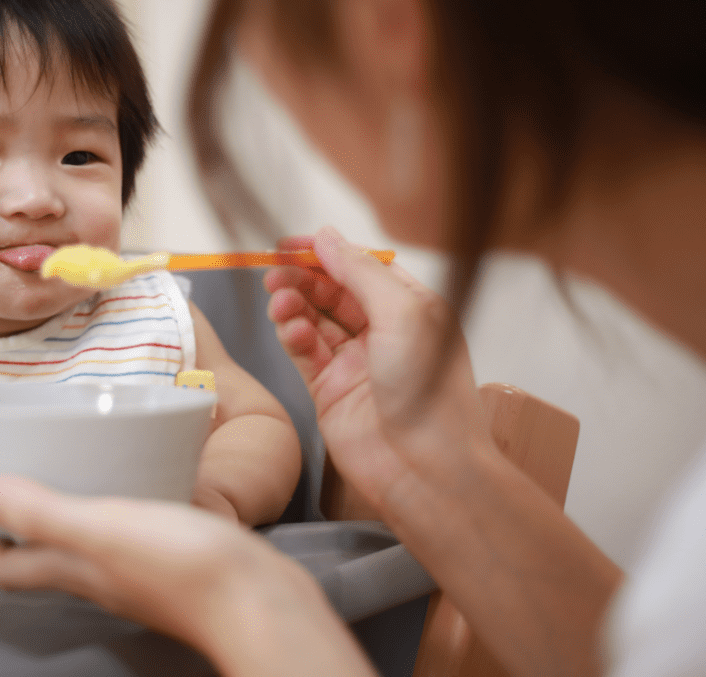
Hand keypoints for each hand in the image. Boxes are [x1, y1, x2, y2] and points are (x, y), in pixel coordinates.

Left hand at [0, 475, 277, 647]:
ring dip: (69, 507)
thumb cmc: (185, 568)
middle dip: (21, 517)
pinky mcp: (174, 561)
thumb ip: (39, 511)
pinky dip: (118, 506)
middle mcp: (101, 577)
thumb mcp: (103, 528)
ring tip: (73, 465)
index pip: (8, 565)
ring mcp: (139, 573)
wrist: (264, 603)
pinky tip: (137, 479)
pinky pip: (129, 532)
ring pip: (87, 543)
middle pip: (43, 553)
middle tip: (19, 469)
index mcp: (76, 570)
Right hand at [265, 227, 490, 515]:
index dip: (328, 252)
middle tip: (275, 271)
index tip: (292, 244)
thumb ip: (360, 272)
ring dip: (292, 304)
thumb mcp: (403, 313)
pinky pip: (303, 352)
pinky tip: (288, 328)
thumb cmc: (431, 393)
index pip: (363, 268)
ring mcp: (355, 363)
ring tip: (278, 299)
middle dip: (303, 277)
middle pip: (333, 291)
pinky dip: (291, 335)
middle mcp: (384, 333)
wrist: (425, 468)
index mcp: (412, 308)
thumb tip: (327, 237)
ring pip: (312, 319)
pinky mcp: (329, 391)